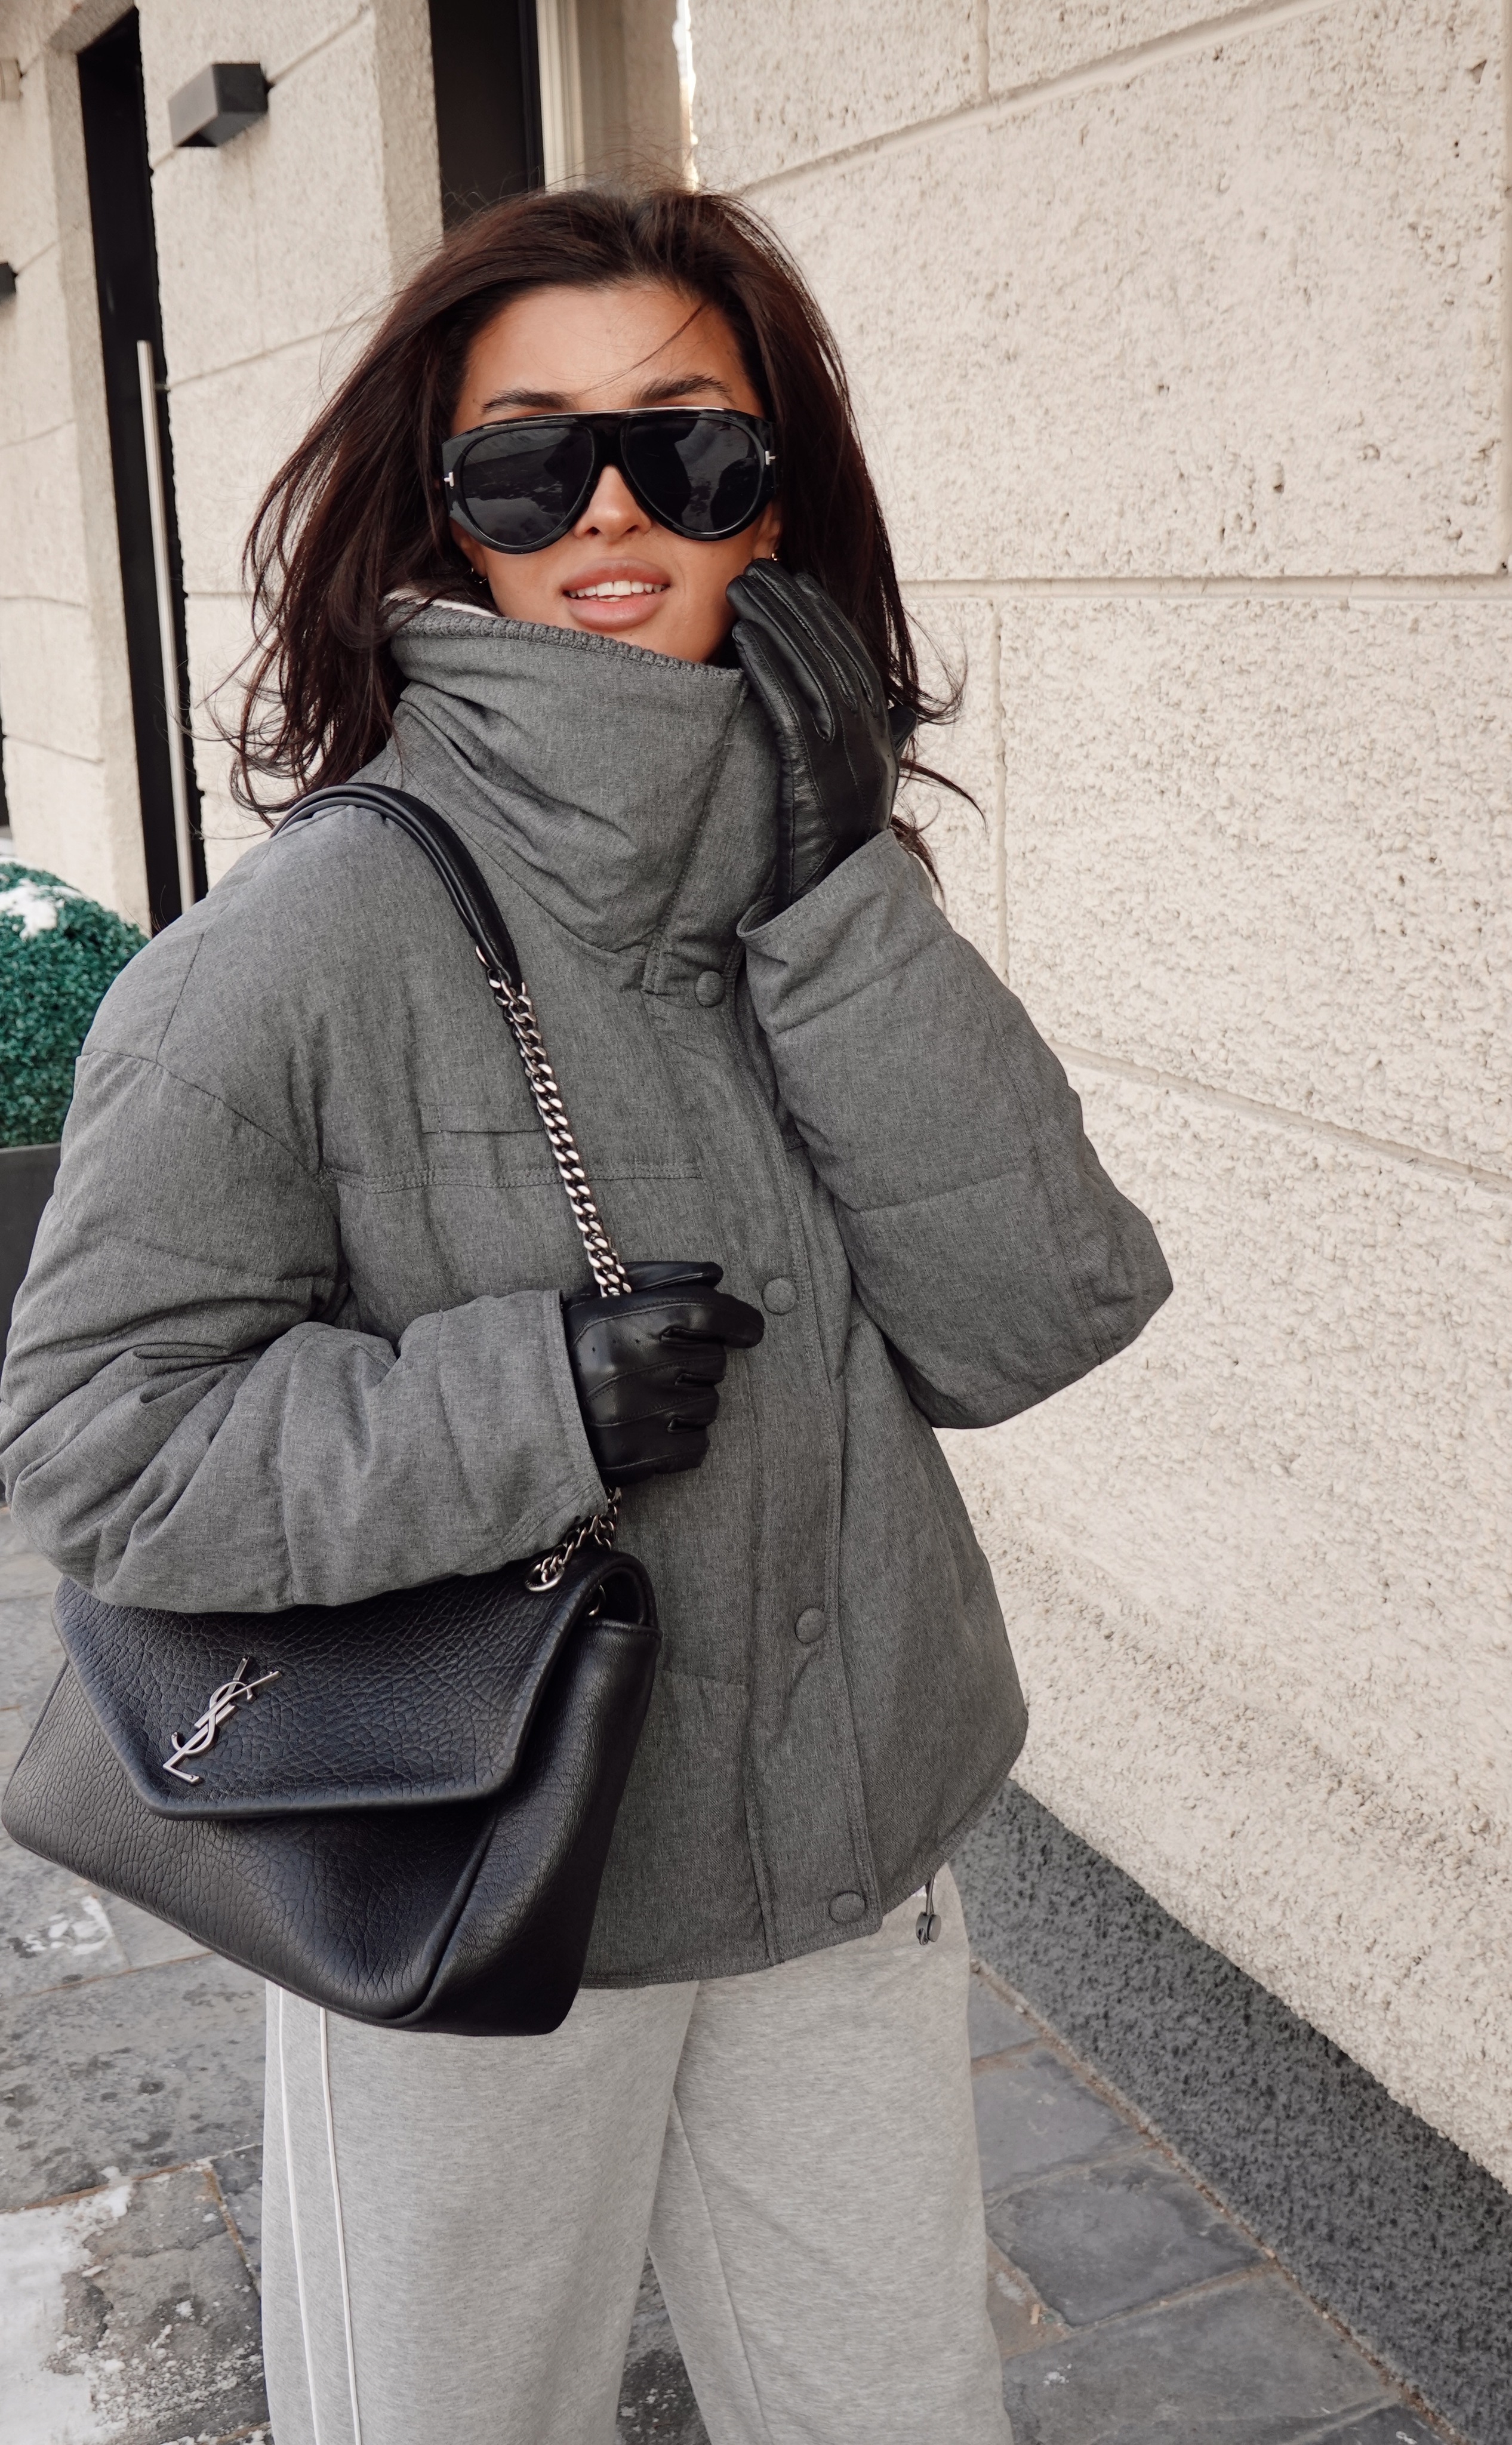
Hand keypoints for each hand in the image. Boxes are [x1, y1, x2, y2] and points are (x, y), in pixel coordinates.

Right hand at [563, 1261, 764, 1486]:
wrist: (516, 1409)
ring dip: (691, 1400)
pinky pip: (697, 1447)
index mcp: (623, 1320)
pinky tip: (653, 1428)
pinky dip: (684, 1439)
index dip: (739, 1319)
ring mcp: (638, 1415)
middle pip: (713, 1361)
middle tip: (663, 1365)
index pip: (707, 1312)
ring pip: (709, 1404)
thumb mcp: (602, 1299)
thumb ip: (661, 1280)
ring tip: (650, 1397)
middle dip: (698, 1361)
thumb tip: (717, 1275)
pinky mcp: (639, 1457)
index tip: (750, 1330)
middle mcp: (633, 1367)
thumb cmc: (567, 1347)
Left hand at [727, 562, 908, 910]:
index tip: (796, 580)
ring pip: (809, 674)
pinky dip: (768, 671)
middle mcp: (869, 739)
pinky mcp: (812, 779)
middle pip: (830, 654)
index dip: (825, 615)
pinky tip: (744, 641)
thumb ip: (887, 742)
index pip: (853, 657)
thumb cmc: (845, 844)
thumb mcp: (875, 783)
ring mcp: (844, 758)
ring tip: (742, 591)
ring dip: (775, 626)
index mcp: (881, 735)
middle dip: (794, 607)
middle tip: (758, 569)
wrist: (839, 900)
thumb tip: (903, 712)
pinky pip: (789, 712)